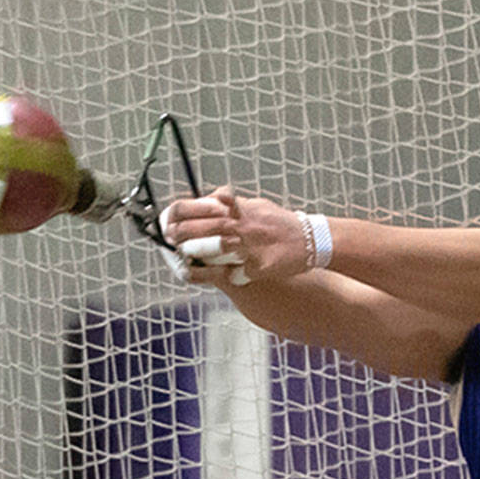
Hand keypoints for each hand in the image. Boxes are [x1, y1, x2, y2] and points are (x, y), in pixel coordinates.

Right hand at [160, 188, 243, 285]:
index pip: (179, 209)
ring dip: (214, 246)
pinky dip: (213, 270)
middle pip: (183, 229)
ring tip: (238, 242)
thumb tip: (225, 195)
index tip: (222, 209)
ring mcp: (175, 256)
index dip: (199, 208)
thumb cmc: (225, 225)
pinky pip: (194, 274)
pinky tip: (231, 265)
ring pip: (188, 250)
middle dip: (211, 227)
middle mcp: (169, 236)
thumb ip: (225, 202)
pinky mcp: (185, 273)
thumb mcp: (225, 212)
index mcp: (173, 216)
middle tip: (234, 225)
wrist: (234, 252)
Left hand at [165, 186, 309, 286]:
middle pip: (201, 229)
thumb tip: (208, 198)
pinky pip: (234, 274)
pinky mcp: (259, 266)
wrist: (311, 240)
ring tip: (183, 260)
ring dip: (196, 256)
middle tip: (171, 242)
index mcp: (239, 210)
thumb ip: (231, 203)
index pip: (200, 207)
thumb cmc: (280, 222)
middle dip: (181, 237)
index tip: (168, 223)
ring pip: (213, 252)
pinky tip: (209, 279)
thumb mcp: (255, 204)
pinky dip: (220, 276)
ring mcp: (251, 247)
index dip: (178, 215)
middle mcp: (242, 226)